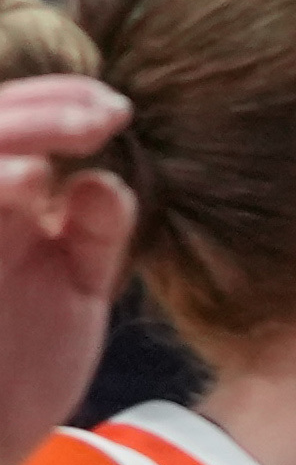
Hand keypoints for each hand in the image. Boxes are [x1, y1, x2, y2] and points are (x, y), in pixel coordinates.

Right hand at [0, 76, 129, 464]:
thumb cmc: (26, 362)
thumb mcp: (76, 285)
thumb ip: (95, 230)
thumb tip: (99, 178)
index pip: (8, 125)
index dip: (55, 101)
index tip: (116, 107)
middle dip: (40, 110)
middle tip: (108, 113)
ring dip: (12, 131)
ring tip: (76, 135)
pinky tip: (26, 183)